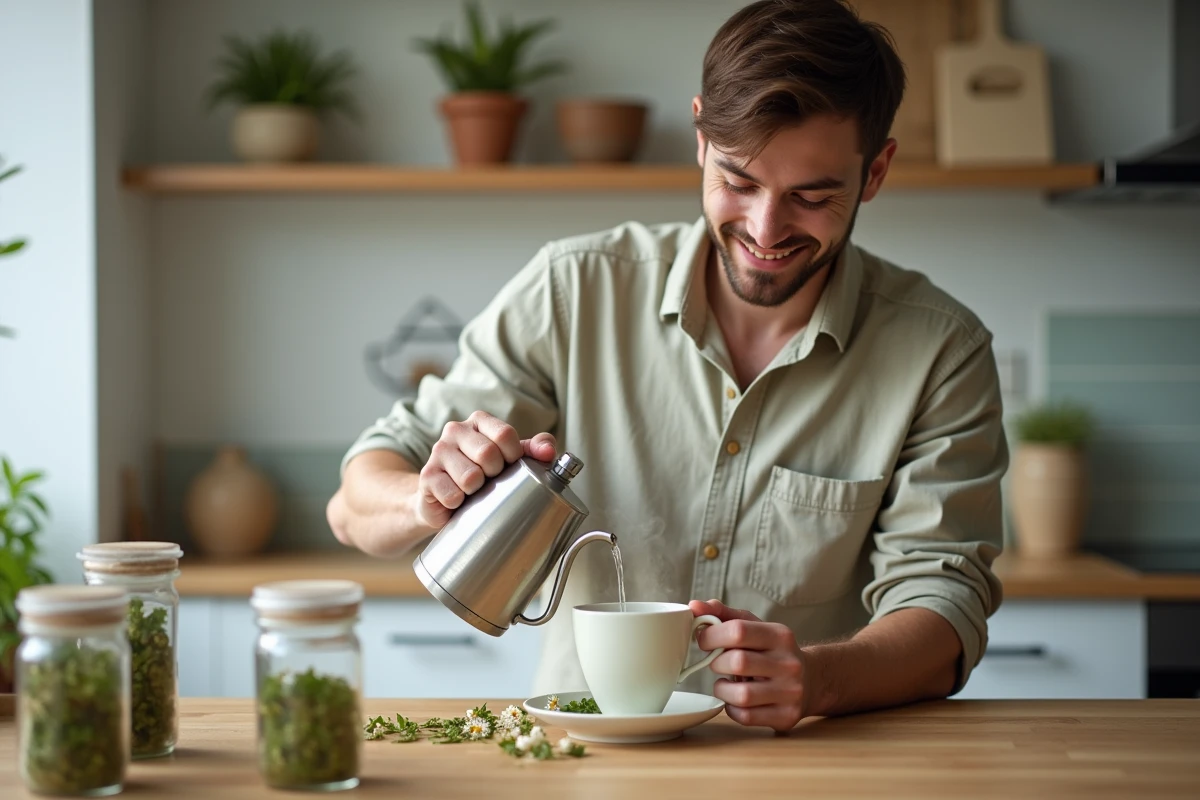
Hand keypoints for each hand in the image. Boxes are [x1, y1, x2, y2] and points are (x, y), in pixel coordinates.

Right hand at [415, 410, 555, 528]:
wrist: (446, 501)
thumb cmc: (485, 476)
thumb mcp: (512, 460)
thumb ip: (534, 450)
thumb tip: (549, 451)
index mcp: (479, 421)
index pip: (505, 434)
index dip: (513, 457)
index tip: (509, 467)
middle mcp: (455, 430)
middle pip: (488, 453)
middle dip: (495, 475)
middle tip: (489, 481)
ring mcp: (438, 452)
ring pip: (470, 476)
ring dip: (477, 491)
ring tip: (473, 491)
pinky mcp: (427, 476)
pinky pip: (452, 494)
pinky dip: (460, 504)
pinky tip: (457, 501)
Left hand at [689, 599, 810, 731]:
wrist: (811, 681)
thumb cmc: (771, 651)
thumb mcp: (754, 627)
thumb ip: (723, 615)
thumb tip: (694, 606)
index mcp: (780, 635)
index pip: (738, 631)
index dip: (711, 635)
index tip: (703, 639)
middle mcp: (789, 663)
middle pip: (737, 662)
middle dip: (717, 662)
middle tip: (717, 662)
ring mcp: (790, 692)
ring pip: (741, 695)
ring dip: (722, 689)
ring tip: (725, 683)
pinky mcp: (786, 716)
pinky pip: (746, 717)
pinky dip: (732, 709)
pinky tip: (736, 700)